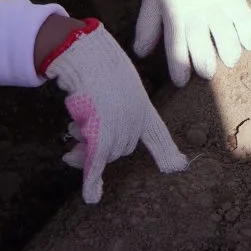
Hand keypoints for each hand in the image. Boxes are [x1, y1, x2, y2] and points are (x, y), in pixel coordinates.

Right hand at [44, 21, 187, 201]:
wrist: (89, 53)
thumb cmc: (100, 66)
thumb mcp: (114, 90)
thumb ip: (109, 120)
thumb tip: (88, 150)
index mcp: (144, 109)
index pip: (158, 136)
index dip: (167, 153)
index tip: (179, 166)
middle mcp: (137, 121)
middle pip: (118, 149)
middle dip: (96, 144)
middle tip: (75, 129)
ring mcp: (121, 127)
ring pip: (102, 153)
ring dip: (83, 147)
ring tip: (71, 125)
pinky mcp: (102, 132)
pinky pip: (96, 161)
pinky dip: (92, 179)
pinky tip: (91, 197)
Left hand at [132, 0, 250, 85]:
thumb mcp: (151, 3)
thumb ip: (147, 28)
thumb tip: (141, 53)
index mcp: (172, 5)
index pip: (176, 38)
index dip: (179, 62)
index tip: (182, 81)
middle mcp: (195, 0)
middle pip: (201, 31)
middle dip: (204, 55)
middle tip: (207, 74)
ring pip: (225, 20)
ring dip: (229, 42)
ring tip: (231, 59)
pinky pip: (244, 9)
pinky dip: (249, 26)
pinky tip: (250, 42)